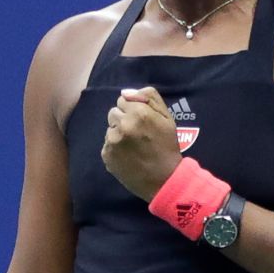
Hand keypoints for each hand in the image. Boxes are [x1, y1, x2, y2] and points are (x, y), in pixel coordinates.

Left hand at [101, 86, 180, 201]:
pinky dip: (115, 148)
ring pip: (110, 128)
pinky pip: (107, 144)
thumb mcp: (166, 117)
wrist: (164, 179)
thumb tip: (126, 92)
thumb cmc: (167, 146)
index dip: (133, 109)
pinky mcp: (107, 155)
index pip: (123, 100)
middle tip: (137, 133)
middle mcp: (123, 125)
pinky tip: (128, 155)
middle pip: (114, 112)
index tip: (141, 120)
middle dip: (123, 119)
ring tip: (133, 146)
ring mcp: (113, 141)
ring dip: (118, 133)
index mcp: (139, 113)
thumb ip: (149, 98)